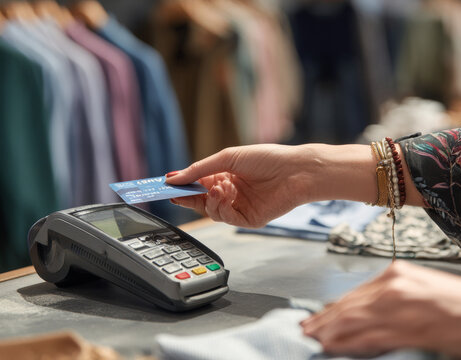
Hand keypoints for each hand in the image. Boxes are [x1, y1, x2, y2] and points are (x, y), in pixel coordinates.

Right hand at [165, 144, 327, 227]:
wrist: (295, 171)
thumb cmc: (267, 158)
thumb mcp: (227, 158)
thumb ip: (199, 170)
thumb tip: (173, 177)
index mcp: (223, 176)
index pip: (196, 184)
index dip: (180, 186)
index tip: (165, 186)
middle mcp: (230, 193)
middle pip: (200, 201)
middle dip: (188, 197)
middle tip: (176, 193)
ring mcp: (239, 207)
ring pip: (210, 211)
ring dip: (210, 199)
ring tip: (220, 186)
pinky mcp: (248, 220)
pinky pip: (226, 218)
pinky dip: (222, 207)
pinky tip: (227, 193)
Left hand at [301, 261, 460, 358]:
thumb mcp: (424, 290)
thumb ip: (394, 299)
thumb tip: (368, 315)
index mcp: (397, 272)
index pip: (355, 293)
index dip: (333, 307)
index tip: (317, 315)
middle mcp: (392, 284)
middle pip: (348, 305)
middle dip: (323, 320)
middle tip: (304, 329)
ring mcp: (397, 305)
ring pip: (351, 321)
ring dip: (328, 332)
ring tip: (311, 340)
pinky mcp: (406, 327)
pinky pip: (367, 338)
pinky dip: (347, 344)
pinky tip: (332, 348)